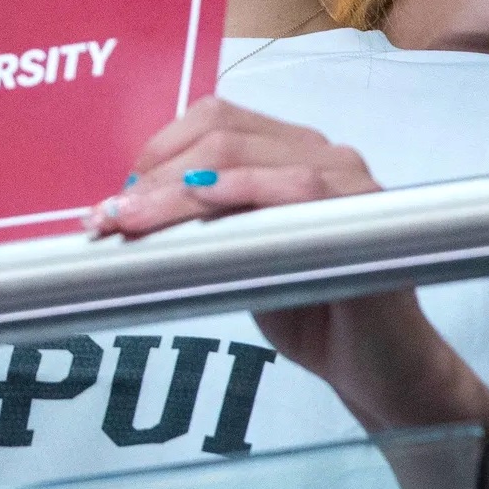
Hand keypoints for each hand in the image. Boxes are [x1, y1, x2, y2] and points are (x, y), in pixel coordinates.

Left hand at [87, 97, 474, 429]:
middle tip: (108, 217)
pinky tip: (200, 204)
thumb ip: (204, 221)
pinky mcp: (364, 213)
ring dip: (176, 189)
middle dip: (154, 174)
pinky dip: (240, 189)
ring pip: (243, 157)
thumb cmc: (309, 307)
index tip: (116, 197)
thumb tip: (127, 206)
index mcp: (290, 150)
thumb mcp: (241, 254)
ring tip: (131, 222)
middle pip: (220, 133)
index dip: (158, 150)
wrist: (380, 370)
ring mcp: (346, 176)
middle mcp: (320, 151)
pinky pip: (296, 186)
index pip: (214, 119)